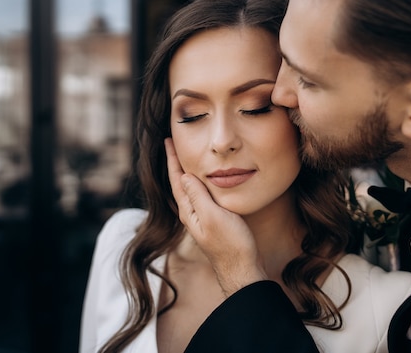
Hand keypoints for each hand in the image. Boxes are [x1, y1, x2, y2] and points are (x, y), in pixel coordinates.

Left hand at [165, 138, 267, 295]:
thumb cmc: (230, 244)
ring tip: (185, 156)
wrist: (242, 269)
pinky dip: (199, 183)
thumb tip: (184, 175)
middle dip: (176, 163)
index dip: (172, 159)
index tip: (168, 141)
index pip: (176, 179)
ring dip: (186, 172)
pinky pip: (201, 196)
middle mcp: (191, 214)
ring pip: (189, 189)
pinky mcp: (213, 222)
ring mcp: (202, 219)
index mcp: (189, 211)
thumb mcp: (213, 216)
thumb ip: (198, 196)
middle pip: (179, 183)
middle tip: (173, 144)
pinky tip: (204, 181)